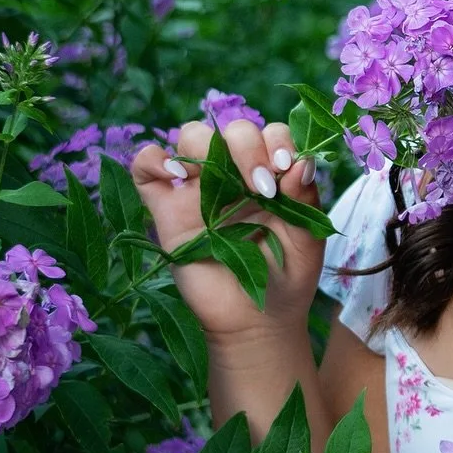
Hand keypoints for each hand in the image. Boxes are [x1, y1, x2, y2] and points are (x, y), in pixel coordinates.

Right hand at [132, 115, 326, 344]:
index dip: (279, 142)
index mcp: (270, 175)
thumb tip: (302, 163)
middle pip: (232, 130)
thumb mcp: (308, 238)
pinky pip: (144, 168)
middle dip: (248, 147)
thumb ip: (306, 198)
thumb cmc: (286, 277)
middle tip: (263, 189)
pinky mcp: (166, 211)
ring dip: (207, 146)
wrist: (257, 322)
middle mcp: (234, 176)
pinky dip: (154, 159)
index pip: (270, 134)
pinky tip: (178, 178)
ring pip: (190, 136)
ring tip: (225, 183)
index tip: (287, 169)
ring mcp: (198, 190)